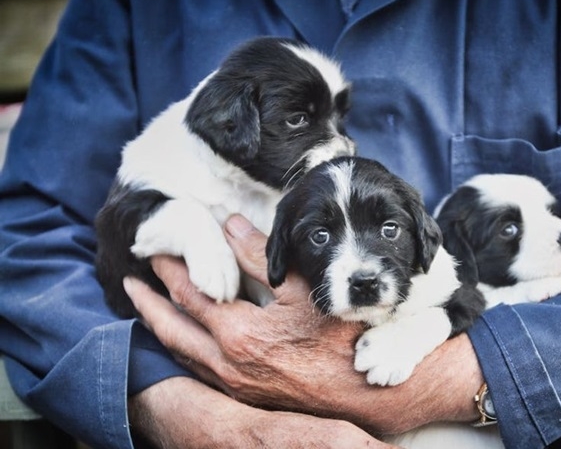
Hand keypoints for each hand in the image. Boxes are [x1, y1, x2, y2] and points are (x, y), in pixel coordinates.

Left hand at [125, 214, 481, 433]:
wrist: (367, 393)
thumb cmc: (343, 336)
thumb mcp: (305, 288)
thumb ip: (261, 256)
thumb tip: (232, 226)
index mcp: (239, 335)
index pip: (192, 293)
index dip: (172, 269)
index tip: (158, 249)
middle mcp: (226, 364)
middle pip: (172, 327)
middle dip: (149, 300)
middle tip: (131, 279)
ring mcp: (232, 385)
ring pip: (180, 352)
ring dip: (159, 326)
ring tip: (146, 307)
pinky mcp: (243, 396)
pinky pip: (196, 369)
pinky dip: (180, 348)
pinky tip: (181, 339)